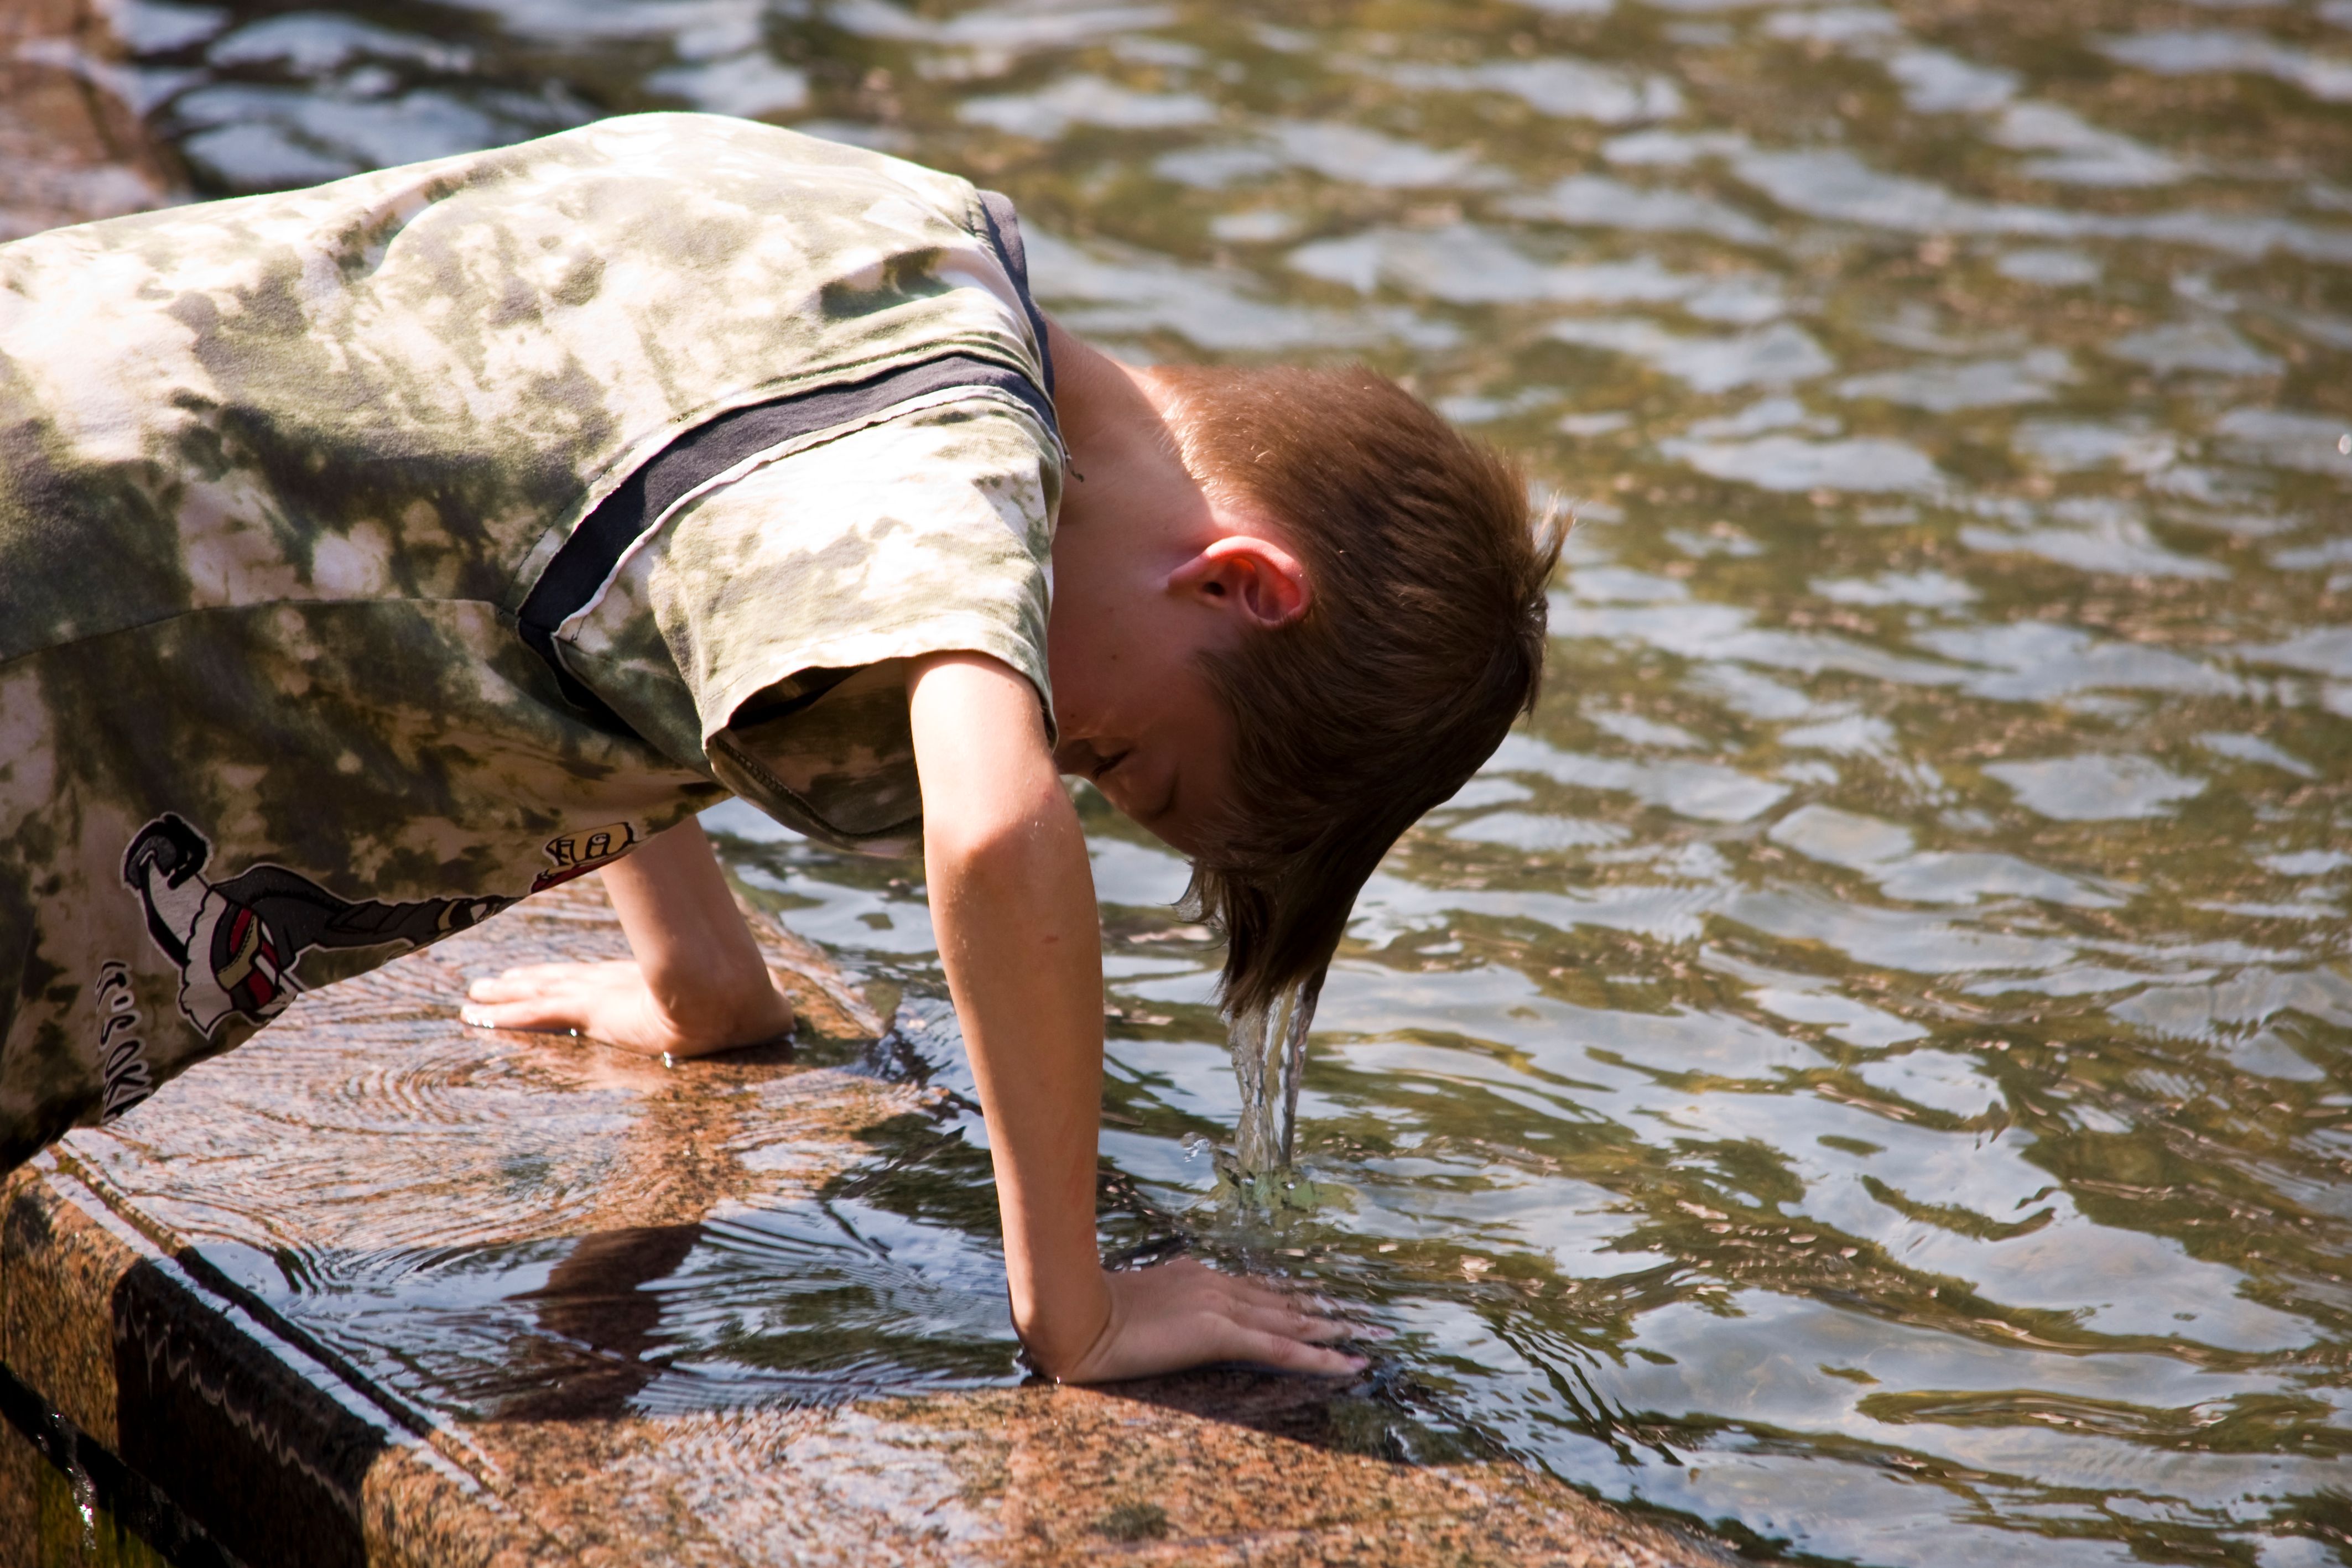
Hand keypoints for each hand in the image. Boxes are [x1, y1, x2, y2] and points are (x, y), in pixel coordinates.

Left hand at [460, 958, 793, 1057]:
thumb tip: (787, 1020)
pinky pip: (538, 1014)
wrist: (733, 1000)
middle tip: (490, 981)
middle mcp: (619, 987)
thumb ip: (754, 1015)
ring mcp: (603, 996)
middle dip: (525, 982)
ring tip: (472, 996)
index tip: (547, 980)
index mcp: (646, 988)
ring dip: (504, 995)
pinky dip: (505, 1014)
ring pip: (539, 993)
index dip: (570, 981)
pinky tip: (477, 1014)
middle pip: (560, 981)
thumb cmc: (745, 1006)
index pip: (598, 983)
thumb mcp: (742, 1012)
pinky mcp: (594, 1012)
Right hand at [1044, 1257, 1366, 1383]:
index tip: (1323, 1300)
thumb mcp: (1136, 1305)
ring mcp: (1221, 1305)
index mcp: (1196, 1276)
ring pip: (1293, 1319)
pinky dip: (1320, 1356)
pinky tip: (1349, 1363)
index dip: (1294, 1296)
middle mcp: (1216, 1283)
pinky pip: (1282, 1347)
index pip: (1258, 1288)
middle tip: (1366, 1315)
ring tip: (1371, 1335)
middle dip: (1328, 1310)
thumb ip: (1164, 1307)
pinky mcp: (1220, 1332)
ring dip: (1336, 1329)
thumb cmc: (1091, 1315)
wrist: (1077, 1315)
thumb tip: (1173, 1319)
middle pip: (1285, 1298)